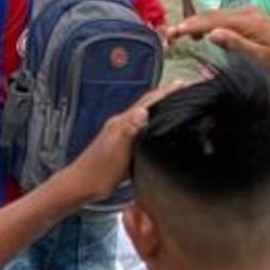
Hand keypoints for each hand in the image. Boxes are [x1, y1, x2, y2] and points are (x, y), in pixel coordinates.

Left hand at [59, 84, 175, 201]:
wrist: (81, 185)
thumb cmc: (99, 171)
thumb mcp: (117, 151)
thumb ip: (129, 130)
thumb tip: (143, 111)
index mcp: (121, 122)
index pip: (147, 102)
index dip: (165, 92)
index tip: (184, 84)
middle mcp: (121, 124)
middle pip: (147, 105)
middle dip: (166, 97)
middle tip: (188, 91)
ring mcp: (121, 134)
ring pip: (145, 117)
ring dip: (161, 110)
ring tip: (180, 106)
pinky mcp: (123, 146)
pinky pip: (143, 129)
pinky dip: (155, 125)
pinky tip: (162, 130)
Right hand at [168, 7, 269, 81]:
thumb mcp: (259, 56)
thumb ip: (236, 43)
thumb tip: (211, 33)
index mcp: (249, 20)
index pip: (213, 20)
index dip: (191, 26)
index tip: (173, 32)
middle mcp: (248, 12)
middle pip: (212, 15)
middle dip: (189, 23)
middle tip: (169, 35)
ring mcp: (249, 13)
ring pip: (216, 16)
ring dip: (198, 24)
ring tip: (180, 35)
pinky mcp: (250, 18)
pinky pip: (224, 18)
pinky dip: (209, 24)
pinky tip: (202, 34)